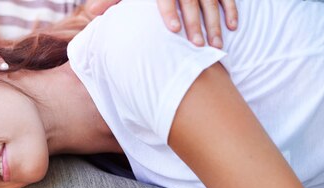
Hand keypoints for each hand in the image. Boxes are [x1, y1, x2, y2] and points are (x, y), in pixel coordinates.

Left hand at [85, 0, 237, 47]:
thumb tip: (90, 13)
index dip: (170, 11)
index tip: (174, 29)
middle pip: (192, 1)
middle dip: (195, 23)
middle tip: (197, 47)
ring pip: (212, 0)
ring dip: (215, 23)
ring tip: (216, 46)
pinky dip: (231, 9)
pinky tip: (233, 27)